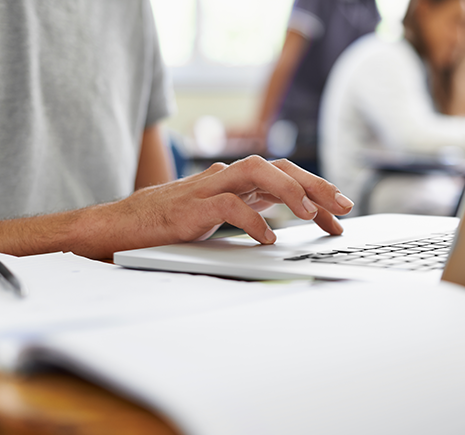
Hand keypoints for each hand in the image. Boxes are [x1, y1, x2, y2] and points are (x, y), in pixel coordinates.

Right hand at [93, 156, 353, 255]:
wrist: (120, 227)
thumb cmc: (171, 224)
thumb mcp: (221, 216)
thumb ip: (250, 210)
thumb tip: (285, 224)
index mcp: (238, 183)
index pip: (286, 177)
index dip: (317, 192)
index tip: (340, 216)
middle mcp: (226, 179)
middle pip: (279, 167)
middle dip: (315, 185)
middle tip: (344, 208)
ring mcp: (208, 189)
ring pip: (255, 172)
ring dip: (288, 191)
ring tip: (311, 215)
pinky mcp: (190, 206)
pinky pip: (227, 205)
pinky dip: (251, 220)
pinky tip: (268, 238)